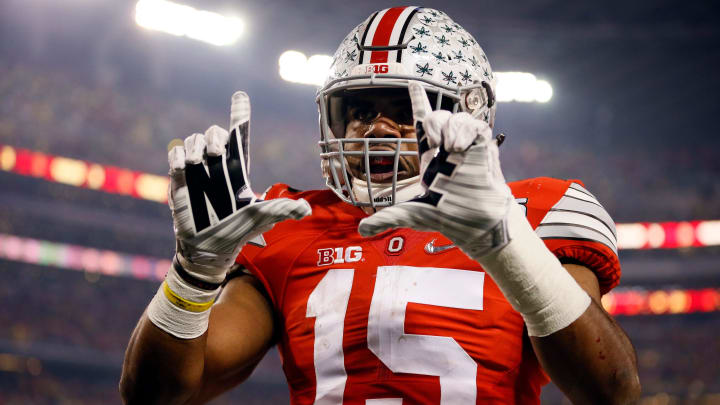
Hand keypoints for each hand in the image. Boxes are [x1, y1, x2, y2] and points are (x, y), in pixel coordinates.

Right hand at [168, 91, 310, 280]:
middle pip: (216, 133)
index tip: (240, 95)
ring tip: (197, 163)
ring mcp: (198, 171)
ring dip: (196, 145)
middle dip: (216, 134)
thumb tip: (306, 209)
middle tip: (216, 153)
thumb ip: (282, 210)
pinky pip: (175, 154)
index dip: (240, 114)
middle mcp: (218, 166)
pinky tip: (182, 166)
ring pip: (195, 139)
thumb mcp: (262, 219)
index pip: (240, 135)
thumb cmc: (238, 232)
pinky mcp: (179, 179)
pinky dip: (178, 154)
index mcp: (238, 169)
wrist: (208, 248)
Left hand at [358, 82, 512, 257]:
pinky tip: (460, 148)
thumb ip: (387, 219)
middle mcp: (446, 147)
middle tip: (435, 144)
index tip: (412, 84)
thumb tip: (362, 230)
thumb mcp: (412, 214)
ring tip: (451, 149)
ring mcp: (465, 145)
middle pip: (437, 116)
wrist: (477, 221)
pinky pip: (473, 124)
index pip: (422, 123)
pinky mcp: (482, 146)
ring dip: (449, 127)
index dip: (418, 101)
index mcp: (430, 157)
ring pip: (454, 117)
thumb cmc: (449, 216)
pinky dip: (464, 130)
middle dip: (433, 121)